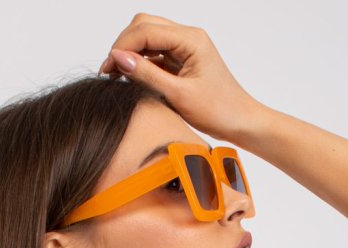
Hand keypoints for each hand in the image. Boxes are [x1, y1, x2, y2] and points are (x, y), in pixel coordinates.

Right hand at [98, 14, 262, 144]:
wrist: (239, 121)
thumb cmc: (217, 110)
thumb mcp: (177, 95)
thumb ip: (147, 75)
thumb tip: (119, 58)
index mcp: (191, 39)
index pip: (146, 30)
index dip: (123, 46)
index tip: (108, 67)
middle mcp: (187, 36)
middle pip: (144, 26)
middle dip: (124, 45)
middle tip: (110, 71)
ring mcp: (184, 47)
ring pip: (147, 38)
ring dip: (130, 53)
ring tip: (116, 77)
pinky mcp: (181, 60)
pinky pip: (155, 53)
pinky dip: (140, 63)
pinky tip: (131, 79)